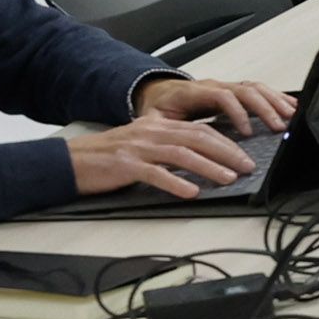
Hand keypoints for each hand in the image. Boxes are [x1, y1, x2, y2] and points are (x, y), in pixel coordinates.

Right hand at [67, 110, 264, 200]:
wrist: (72, 160)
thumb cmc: (109, 156)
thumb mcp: (143, 143)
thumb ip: (169, 146)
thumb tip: (202, 158)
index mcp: (158, 126)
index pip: (200, 130)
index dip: (226, 142)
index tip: (245, 155)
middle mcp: (151, 133)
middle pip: (197, 138)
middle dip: (226, 152)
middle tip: (247, 166)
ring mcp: (139, 148)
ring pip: (181, 154)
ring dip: (208, 167)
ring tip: (228, 178)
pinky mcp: (126, 165)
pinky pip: (155, 173)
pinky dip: (175, 182)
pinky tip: (191, 191)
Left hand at [130, 75, 295, 134]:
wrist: (157, 92)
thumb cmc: (158, 108)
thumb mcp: (151, 120)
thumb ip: (161, 129)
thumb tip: (172, 142)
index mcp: (194, 92)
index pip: (222, 96)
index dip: (238, 113)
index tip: (247, 132)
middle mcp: (213, 85)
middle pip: (245, 89)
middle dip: (265, 107)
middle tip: (279, 126)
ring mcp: (224, 86)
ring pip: (255, 87)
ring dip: (275, 101)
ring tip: (291, 115)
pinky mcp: (233, 91)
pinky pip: (258, 89)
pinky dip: (275, 97)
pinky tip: (289, 106)